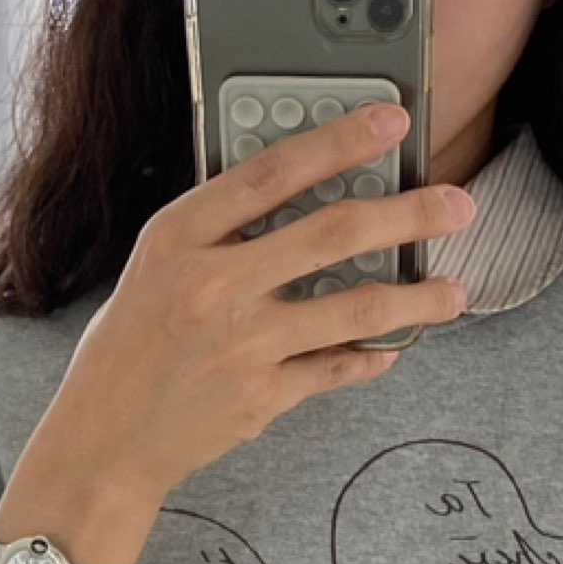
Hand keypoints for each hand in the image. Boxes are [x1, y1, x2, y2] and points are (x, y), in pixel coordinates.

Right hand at [44, 99, 477, 505]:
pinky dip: (370, 357)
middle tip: (458, 205)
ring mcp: (243, 346)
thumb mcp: (157, 265)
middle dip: (408, 215)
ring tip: (453, 291)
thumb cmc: (130, 346)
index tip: (391, 122)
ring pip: (353, 308)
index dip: (339, 142)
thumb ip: (219, 230)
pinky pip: (335, 369)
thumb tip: (302, 197)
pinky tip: (394, 347)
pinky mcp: (262, 398)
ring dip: (415, 298)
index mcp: (181, 238)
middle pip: (333, 234)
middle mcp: (215, 287)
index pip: (273, 174)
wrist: (104, 441)